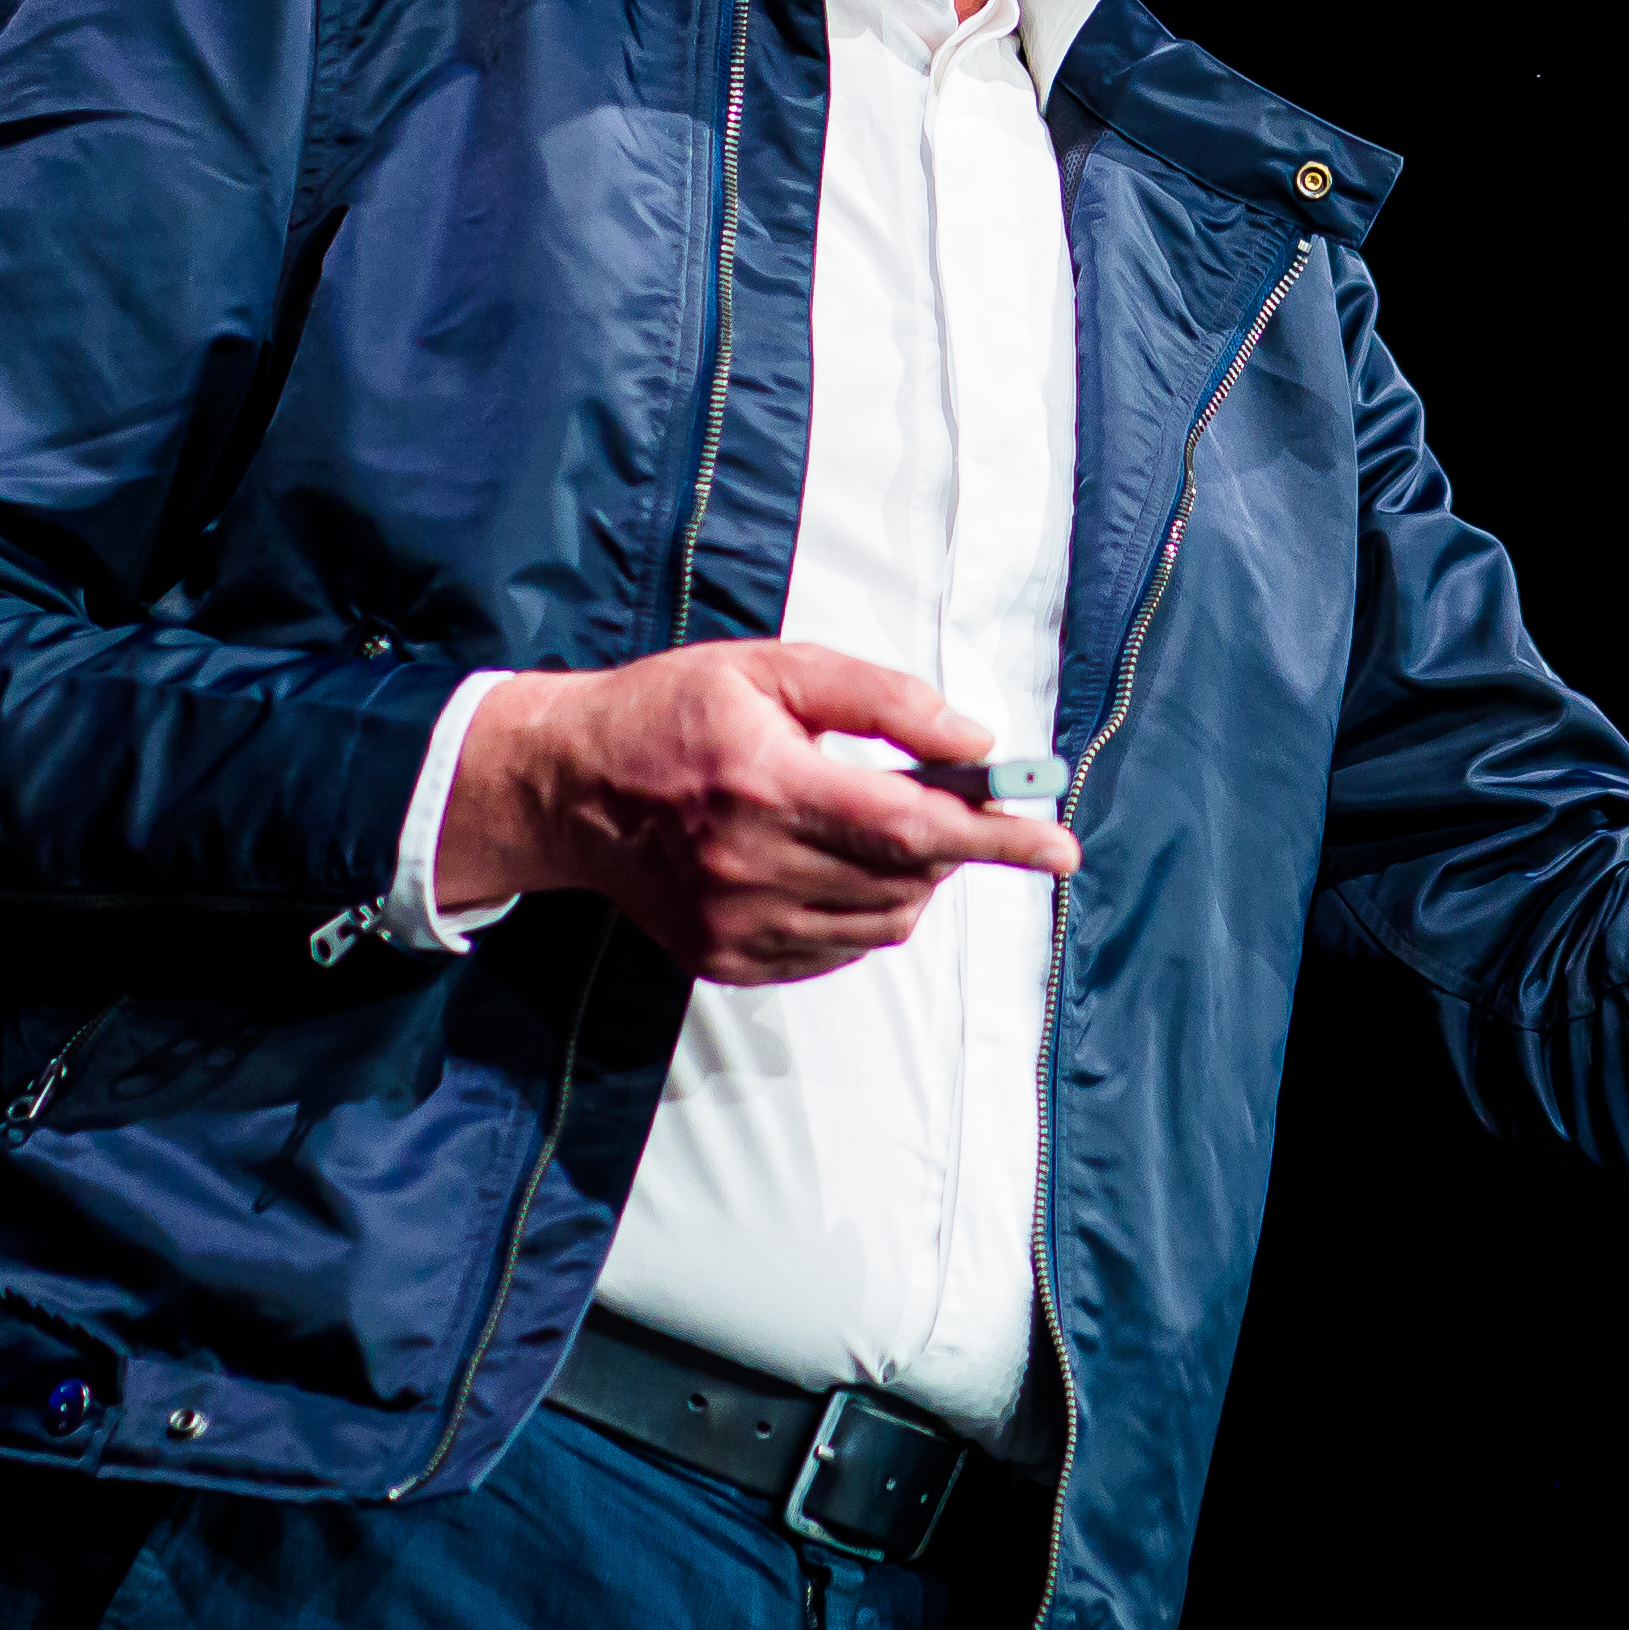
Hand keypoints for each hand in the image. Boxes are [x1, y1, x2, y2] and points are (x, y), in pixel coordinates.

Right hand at [436, 640, 1079, 986]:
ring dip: (913, 879)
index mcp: (763, 781)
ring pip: (883, 923)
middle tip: (950, 800)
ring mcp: (736, 924)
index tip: (1060, 846)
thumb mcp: (773, 669)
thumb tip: (974, 740)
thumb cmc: (672, 712)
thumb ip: (880, 698)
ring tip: (875, 824)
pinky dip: (865, 911)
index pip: (912, 825)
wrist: (568, 788)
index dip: (997, 838)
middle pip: (907, 878)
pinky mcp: (727, 959)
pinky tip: (831, 862)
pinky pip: (840, 949)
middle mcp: (748, 865)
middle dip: (954, 844)